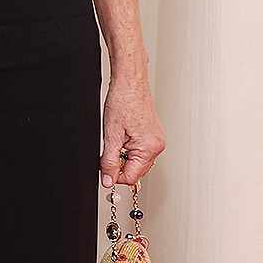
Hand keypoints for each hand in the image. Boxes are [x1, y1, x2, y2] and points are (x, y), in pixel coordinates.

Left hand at [99, 72, 164, 188]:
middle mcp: (157, 146)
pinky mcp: (153, 135)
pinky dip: (130, 149)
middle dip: (120, 166)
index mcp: (149, 148)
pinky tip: (123, 136)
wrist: (130, 82)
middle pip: (136, 171)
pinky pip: (141, 151)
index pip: (131, 177)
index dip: (115, 175)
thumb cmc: (123, 101)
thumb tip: (108, 180)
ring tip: (117, 139)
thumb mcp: (111, 136)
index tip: (104, 169)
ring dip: (125, 157)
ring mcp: (157, 140)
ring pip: (138, 162)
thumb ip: (109, 161)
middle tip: (108, 151)